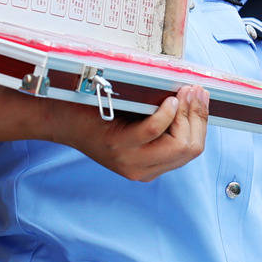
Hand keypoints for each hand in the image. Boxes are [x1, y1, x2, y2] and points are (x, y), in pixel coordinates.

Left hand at [55, 85, 208, 181]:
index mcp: (151, 167)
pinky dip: (166, 114)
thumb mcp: (133, 124)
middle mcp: (143, 169)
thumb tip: (192, 96)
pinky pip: (153, 131)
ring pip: (178, 144)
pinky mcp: (118, 145)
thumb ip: (160, 121)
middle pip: (190, 149)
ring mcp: (130, 160)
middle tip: (195, 92)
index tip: (201, 98)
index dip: (201, 123)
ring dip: (187, 115)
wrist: (60, 120)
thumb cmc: (98, 114)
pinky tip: (167, 101)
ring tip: (183, 94)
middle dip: (198, 117)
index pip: (191, 150)